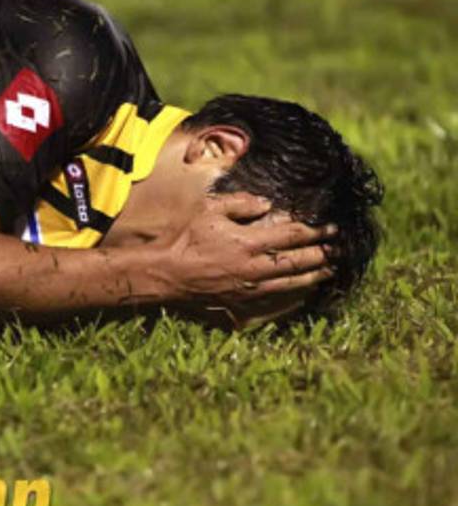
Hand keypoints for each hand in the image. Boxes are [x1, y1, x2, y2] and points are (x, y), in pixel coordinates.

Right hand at [156, 192, 335, 305]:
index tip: (332, 228)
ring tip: (329, 270)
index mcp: (248, 242)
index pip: (291, 235)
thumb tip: (266, 204)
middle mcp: (254, 267)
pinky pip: (276, 299)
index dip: (315, 231)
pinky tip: (303, 291)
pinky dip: (294, 294)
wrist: (167, 274)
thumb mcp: (209, 210)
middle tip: (338, 250)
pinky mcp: (242, 301)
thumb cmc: (185, 238)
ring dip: (313, 275)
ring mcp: (249, 287)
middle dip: (321, 254)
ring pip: (291, 282)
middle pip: (297, 261)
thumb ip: (239, 204)